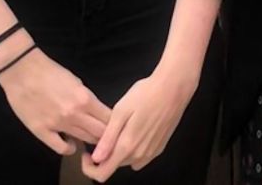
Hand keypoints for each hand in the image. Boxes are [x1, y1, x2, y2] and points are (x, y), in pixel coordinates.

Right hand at [0, 46, 111, 155]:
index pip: (109, 119)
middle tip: (106, 137)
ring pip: (83, 141)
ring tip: (91, 140)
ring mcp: (57, 125)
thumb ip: (87, 99)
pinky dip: (69, 148)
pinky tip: (70, 143)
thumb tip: (97, 113)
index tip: (116, 127)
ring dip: (89, 141)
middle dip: (106, 136)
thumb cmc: (50, 72)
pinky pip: (61, 148)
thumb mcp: (76, 81)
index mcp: (85, 99)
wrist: (22, 70)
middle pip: (100, 133)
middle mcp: (74, 114)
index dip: (115, 125)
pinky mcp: (42, 131)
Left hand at [80, 63, 198, 180]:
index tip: (87, 153)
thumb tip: (96, 159)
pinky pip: (141, 156)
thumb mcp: (121, 112)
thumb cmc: (145, 95)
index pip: (103, 173)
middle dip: (106, 154)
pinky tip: (136, 129)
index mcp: (127, 147)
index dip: (90, 168)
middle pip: (115, 165)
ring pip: (128, 160)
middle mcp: (139, 155)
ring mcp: (151, 153)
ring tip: (121, 128)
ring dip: (120, 152)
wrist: (174, 88)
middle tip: (105, 133)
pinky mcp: (160, 147)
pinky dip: (134, 148)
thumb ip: (108, 138)